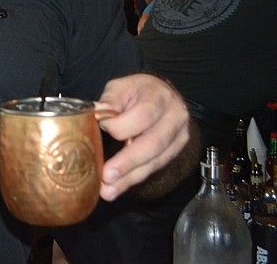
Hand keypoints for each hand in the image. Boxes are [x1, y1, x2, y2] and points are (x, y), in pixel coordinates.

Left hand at [93, 73, 189, 200]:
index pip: (143, 115)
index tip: (101, 127)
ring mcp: (178, 138)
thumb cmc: (138, 92)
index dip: (121, 125)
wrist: (162, 96)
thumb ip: (111, 99)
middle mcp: (175, 118)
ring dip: (129, 178)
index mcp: (160, 97)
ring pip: (154, 161)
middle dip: (128, 162)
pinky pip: (154, 169)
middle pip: (152, 144)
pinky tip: (117, 188)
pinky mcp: (174, 153)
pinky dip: (133, 180)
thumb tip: (98, 111)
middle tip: (107, 176)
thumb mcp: (122, 86)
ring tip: (108, 190)